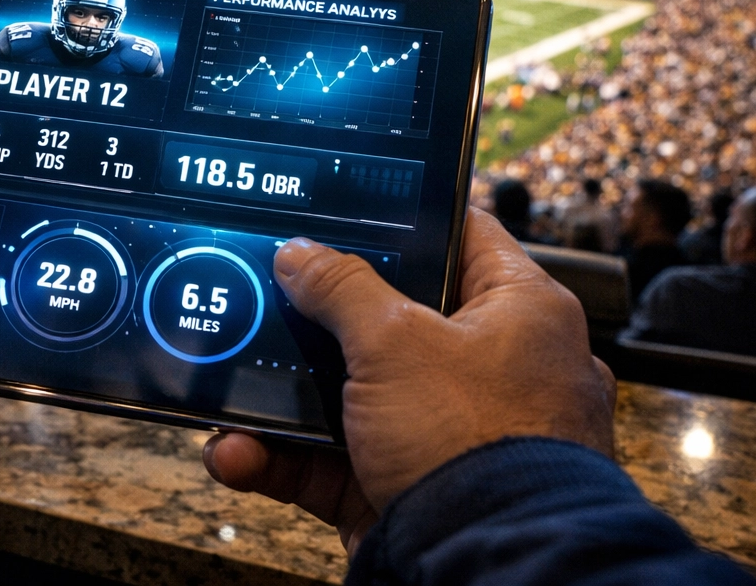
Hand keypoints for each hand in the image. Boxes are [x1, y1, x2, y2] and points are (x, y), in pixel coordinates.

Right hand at [204, 208, 616, 554]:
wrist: (486, 571)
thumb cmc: (481, 449)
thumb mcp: (395, 342)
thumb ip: (340, 287)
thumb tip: (301, 254)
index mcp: (521, 312)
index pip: (463, 237)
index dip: (405, 217)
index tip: (348, 206)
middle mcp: (493, 369)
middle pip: (390, 320)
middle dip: (318, 321)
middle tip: (269, 299)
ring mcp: (449, 433)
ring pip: (349, 397)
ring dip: (283, 401)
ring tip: (234, 395)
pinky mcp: (407, 488)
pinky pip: (331, 462)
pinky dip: (281, 458)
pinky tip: (241, 453)